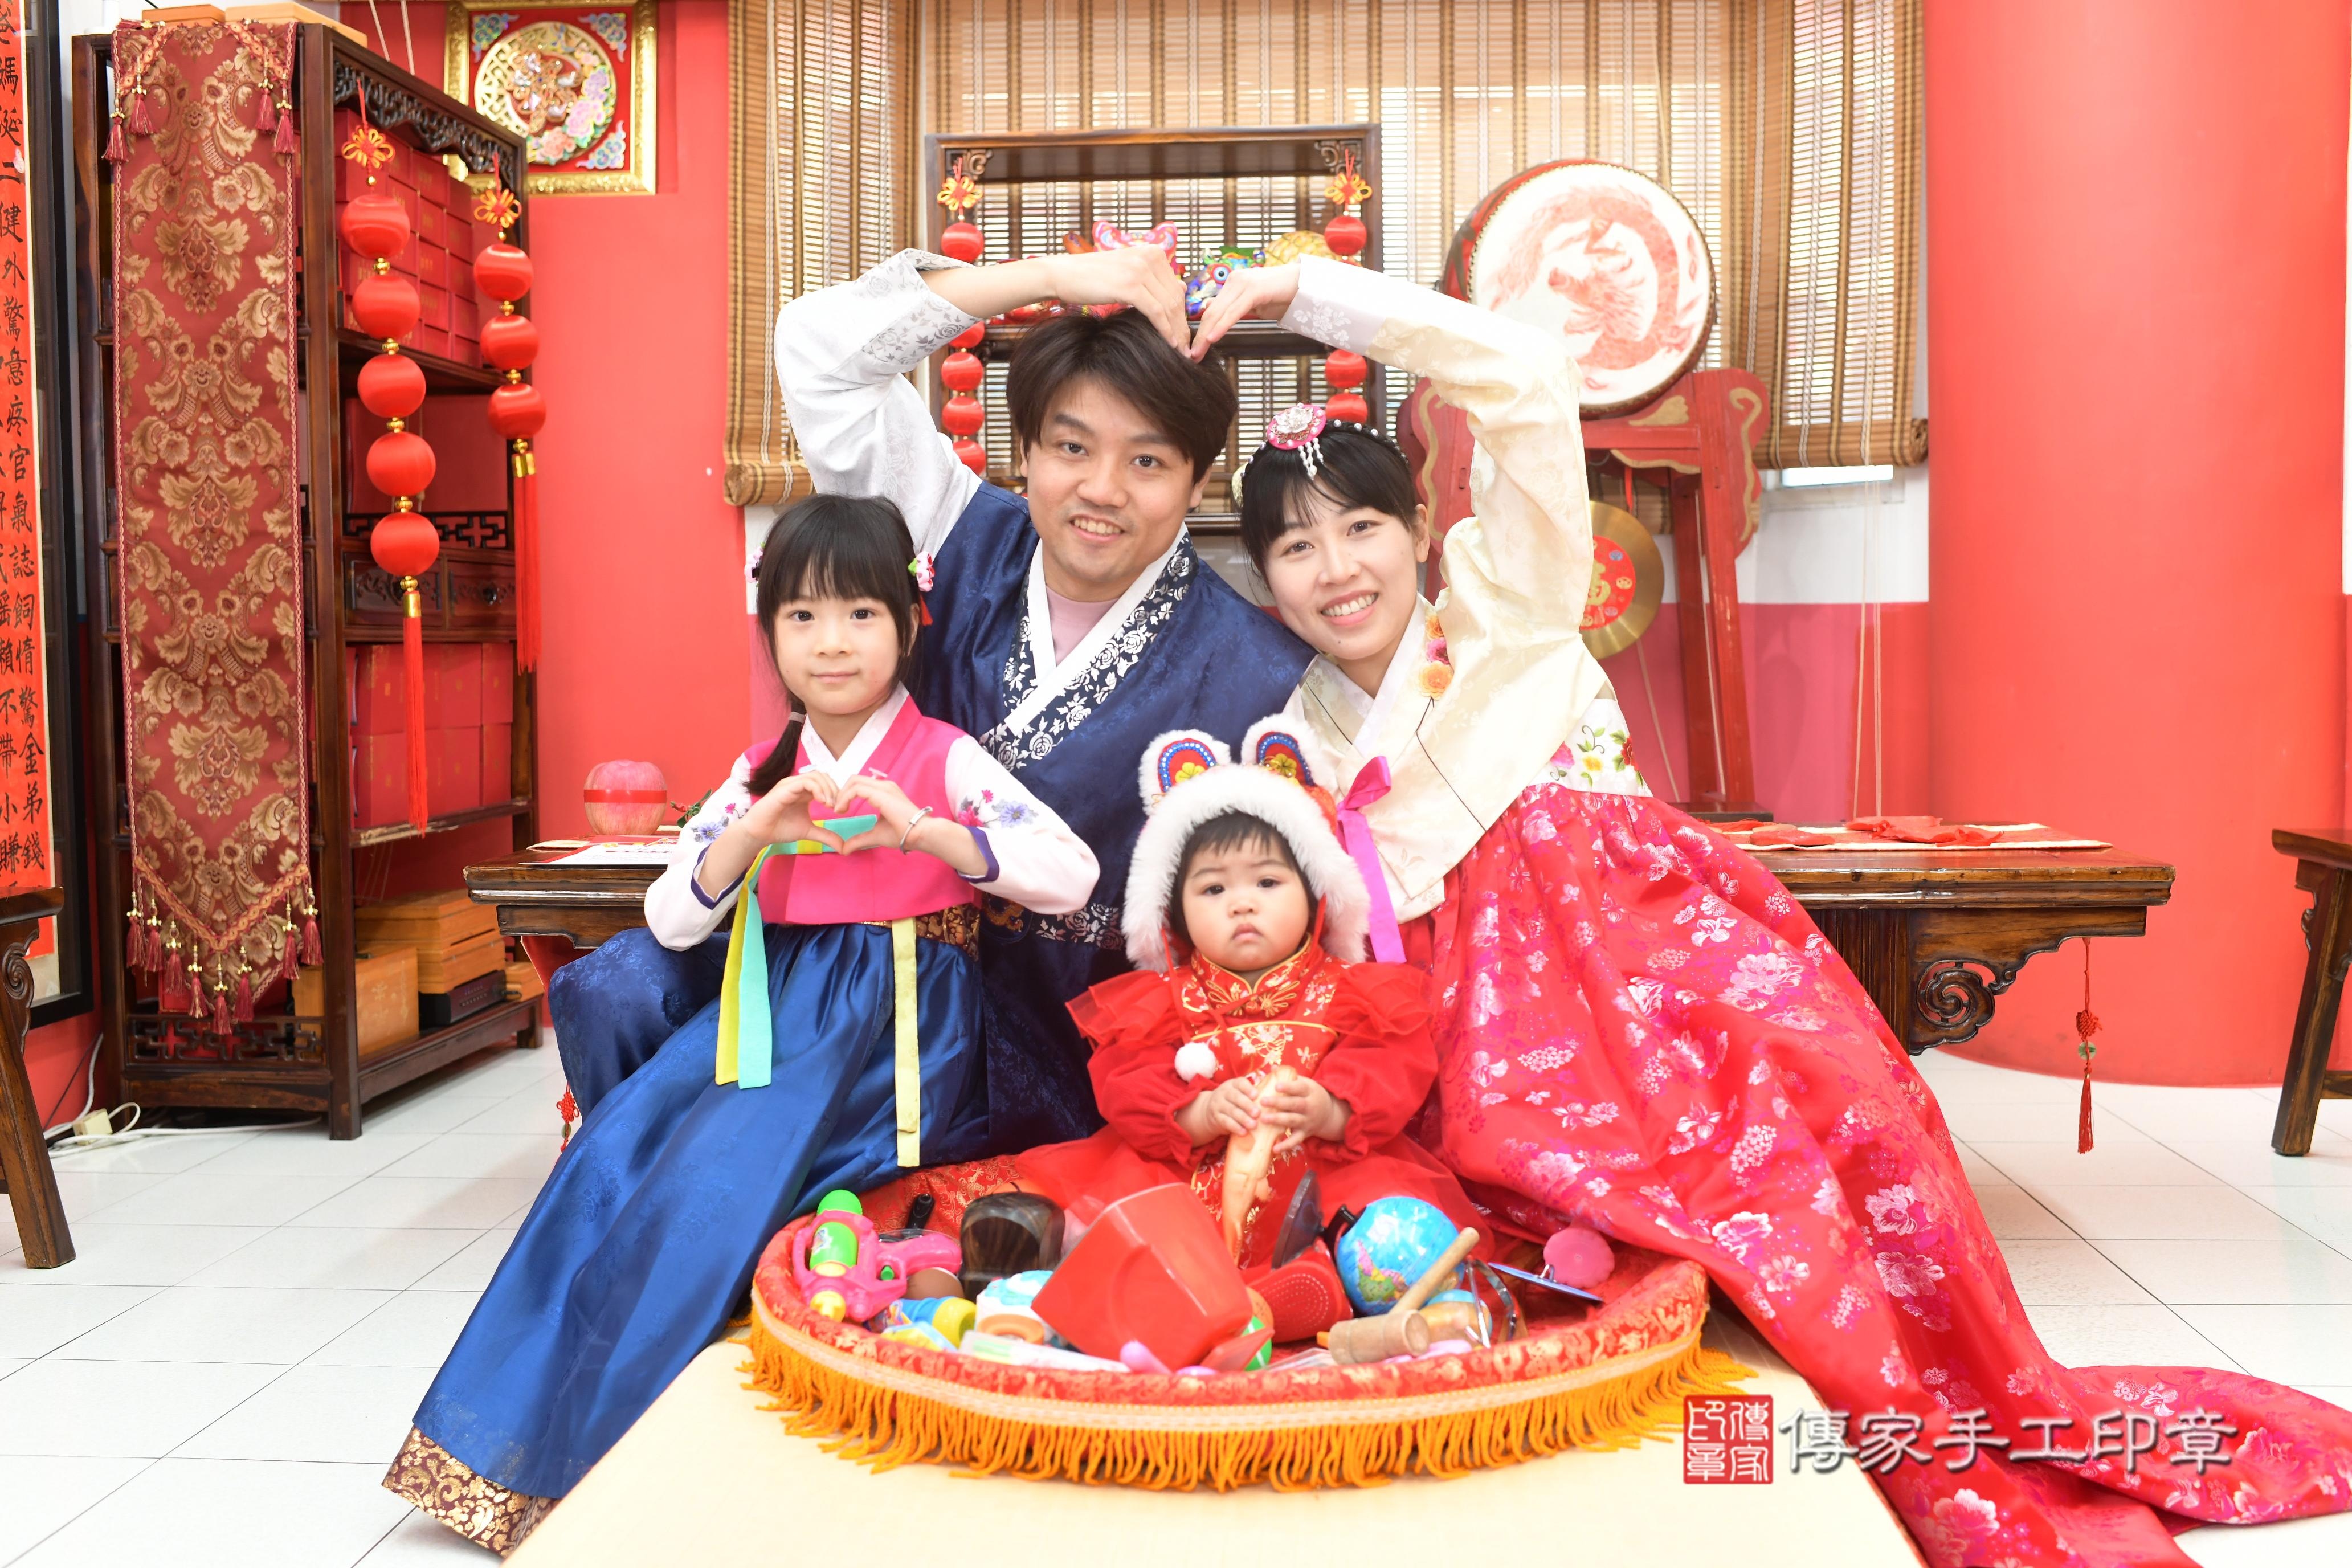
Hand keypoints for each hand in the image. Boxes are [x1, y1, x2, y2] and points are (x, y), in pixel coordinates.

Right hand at [738, 772, 847, 851]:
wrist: (760, 833)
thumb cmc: (780, 828)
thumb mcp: (809, 831)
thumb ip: (825, 836)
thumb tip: (843, 847)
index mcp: (805, 792)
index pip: (826, 783)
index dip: (837, 793)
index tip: (842, 810)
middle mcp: (799, 785)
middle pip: (824, 776)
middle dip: (835, 790)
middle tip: (838, 807)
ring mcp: (792, 784)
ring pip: (816, 775)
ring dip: (828, 789)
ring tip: (831, 805)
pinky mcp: (785, 787)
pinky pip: (806, 781)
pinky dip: (818, 789)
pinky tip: (823, 802)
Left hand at [836, 774, 991, 874]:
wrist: (920, 833)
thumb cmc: (903, 833)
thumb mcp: (876, 834)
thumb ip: (859, 839)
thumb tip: (844, 849)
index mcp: (884, 792)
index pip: (859, 785)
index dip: (846, 795)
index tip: (840, 810)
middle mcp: (883, 786)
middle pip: (854, 779)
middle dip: (841, 792)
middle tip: (837, 809)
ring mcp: (883, 787)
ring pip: (854, 780)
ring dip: (841, 794)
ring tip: (838, 810)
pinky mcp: (881, 793)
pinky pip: (857, 789)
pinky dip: (845, 797)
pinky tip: (842, 810)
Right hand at [1041, 246, 1189, 350]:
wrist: (1063, 274)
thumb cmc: (1092, 277)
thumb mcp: (1128, 272)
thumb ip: (1154, 278)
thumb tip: (1181, 287)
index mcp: (1153, 252)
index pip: (1176, 288)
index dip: (1183, 314)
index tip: (1184, 334)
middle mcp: (1151, 257)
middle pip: (1176, 298)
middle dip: (1182, 325)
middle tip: (1186, 347)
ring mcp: (1141, 269)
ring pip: (1169, 306)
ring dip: (1177, 331)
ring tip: (1180, 350)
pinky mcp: (1130, 285)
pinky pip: (1156, 312)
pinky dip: (1165, 330)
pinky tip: (1170, 343)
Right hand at [1180, 1076, 1265, 1144]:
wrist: (1210, 1110)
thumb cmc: (1234, 1102)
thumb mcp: (1240, 1093)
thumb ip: (1254, 1094)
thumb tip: (1276, 1094)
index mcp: (1233, 1084)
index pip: (1240, 1083)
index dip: (1248, 1089)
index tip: (1257, 1095)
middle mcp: (1224, 1092)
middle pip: (1236, 1097)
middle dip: (1247, 1105)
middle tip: (1257, 1113)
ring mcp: (1218, 1105)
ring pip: (1231, 1110)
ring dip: (1243, 1118)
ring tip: (1253, 1125)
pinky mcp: (1216, 1118)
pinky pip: (1225, 1122)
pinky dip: (1235, 1127)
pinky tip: (1243, 1132)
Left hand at [1188, 263, 1301, 359]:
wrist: (1306, 284)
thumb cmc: (1282, 296)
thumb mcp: (1254, 306)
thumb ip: (1235, 309)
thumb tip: (1213, 313)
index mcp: (1232, 285)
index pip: (1212, 310)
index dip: (1201, 330)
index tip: (1194, 349)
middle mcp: (1234, 281)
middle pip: (1211, 312)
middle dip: (1200, 335)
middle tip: (1192, 355)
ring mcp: (1243, 283)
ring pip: (1219, 312)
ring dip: (1207, 334)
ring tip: (1198, 352)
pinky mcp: (1254, 289)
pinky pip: (1234, 311)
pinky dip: (1222, 326)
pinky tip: (1212, 338)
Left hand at [1263, 1074, 1349, 1153]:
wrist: (1329, 1114)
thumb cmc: (1310, 1095)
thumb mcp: (1304, 1083)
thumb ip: (1288, 1076)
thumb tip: (1271, 1067)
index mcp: (1309, 1091)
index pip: (1299, 1088)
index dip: (1289, 1087)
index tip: (1276, 1086)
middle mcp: (1309, 1106)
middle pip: (1295, 1104)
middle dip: (1279, 1103)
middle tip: (1263, 1101)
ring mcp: (1307, 1121)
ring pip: (1293, 1121)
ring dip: (1278, 1120)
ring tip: (1263, 1119)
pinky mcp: (1305, 1133)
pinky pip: (1295, 1140)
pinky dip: (1285, 1146)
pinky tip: (1274, 1149)